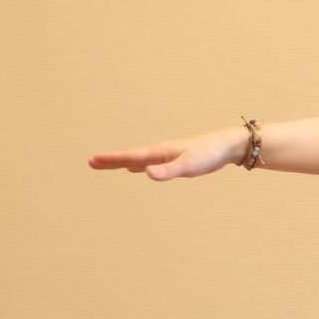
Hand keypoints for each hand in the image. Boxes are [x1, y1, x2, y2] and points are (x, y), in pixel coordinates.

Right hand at [87, 127, 248, 179]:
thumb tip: (146, 173)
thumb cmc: (209, 155)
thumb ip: (168, 171)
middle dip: (111, 161)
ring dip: (122, 162)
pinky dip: (139, 165)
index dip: (112, 160)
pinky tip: (138, 169)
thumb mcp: (189, 166)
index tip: (93, 160)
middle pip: (130, 157)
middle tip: (91, 163)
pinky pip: (151, 163)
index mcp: (160, 152)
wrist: (227, 146)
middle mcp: (160, 152)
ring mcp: (167, 155)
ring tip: (108, 165)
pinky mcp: (175, 160)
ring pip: (139, 159)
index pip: (130, 156)